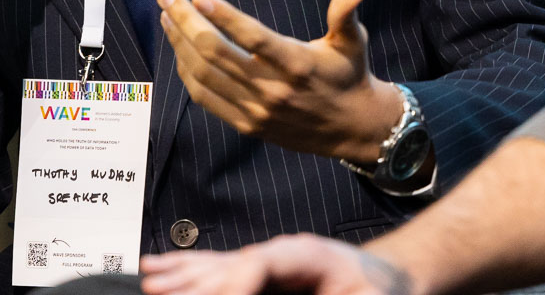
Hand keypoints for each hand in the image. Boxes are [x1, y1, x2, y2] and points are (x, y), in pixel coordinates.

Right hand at [141, 235, 412, 294]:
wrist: (393, 281)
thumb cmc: (380, 291)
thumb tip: (270, 284)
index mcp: (308, 254)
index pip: (261, 261)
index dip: (235, 283)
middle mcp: (282, 253)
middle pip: (231, 264)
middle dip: (196, 281)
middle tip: (159, 293)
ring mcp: (269, 262)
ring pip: (219, 266)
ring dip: (183, 275)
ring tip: (151, 281)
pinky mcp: (262, 275)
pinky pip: (219, 270)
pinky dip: (188, 271)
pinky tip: (158, 268)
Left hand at [158, 0, 405, 162]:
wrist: (351, 128)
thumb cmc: (348, 74)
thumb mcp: (353, 42)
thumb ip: (345, 14)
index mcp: (297, 63)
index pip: (254, 38)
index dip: (225, 17)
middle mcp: (273, 89)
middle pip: (217, 53)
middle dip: (186, 21)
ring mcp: (256, 110)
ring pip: (204, 75)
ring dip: (179, 43)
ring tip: (167, 16)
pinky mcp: (247, 124)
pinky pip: (206, 97)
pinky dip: (187, 72)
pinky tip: (180, 49)